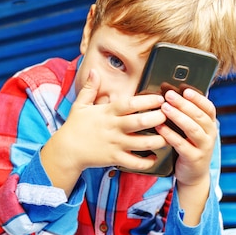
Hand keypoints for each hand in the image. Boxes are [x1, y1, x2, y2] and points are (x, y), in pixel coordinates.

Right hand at [41, 69, 167, 193]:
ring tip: (168, 136)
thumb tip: (95, 71)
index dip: (147, 101)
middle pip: (140, 123)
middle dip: (158, 118)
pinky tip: (154, 157)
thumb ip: (90, 88)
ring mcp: (115, 144)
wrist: (66, 151)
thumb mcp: (80, 105)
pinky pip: (134, 163)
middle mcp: (114, 128)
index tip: (160, 98)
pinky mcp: (115, 159)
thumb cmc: (75, 127)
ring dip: (158, 140)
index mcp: (108, 112)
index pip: (130, 104)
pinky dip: (147, 162)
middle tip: (169, 115)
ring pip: (142, 144)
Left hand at [156, 88, 217, 223]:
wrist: (193, 175)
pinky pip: (181, 144)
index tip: (185, 90)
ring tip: (164, 108)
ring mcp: (203, 147)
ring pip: (192, 128)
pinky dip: (170, 134)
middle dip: (183, 104)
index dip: (198, 98)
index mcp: (210, 125)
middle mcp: (210, 135)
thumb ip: (188, 116)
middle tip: (169, 95)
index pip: (209, 108)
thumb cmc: (189, 147)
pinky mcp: (193, 158)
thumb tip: (174, 95)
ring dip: (178, 116)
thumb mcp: (193, 131)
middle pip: (199, 116)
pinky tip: (160, 127)